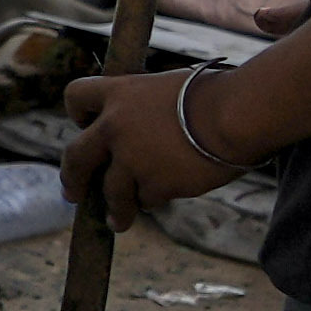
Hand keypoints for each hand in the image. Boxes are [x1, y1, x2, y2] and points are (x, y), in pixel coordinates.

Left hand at [73, 64, 240, 217]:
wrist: (238, 115)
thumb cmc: (216, 95)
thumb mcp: (171, 88)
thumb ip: (147, 109)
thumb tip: (142, 133)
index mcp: (119, 93)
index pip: (76, 96)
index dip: (79, 113)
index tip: (84, 126)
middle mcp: (115, 126)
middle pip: (75, 158)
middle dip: (71, 180)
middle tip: (73, 194)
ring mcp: (131, 159)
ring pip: (111, 192)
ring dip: (116, 209)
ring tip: (118, 221)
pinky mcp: (153, 184)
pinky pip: (147, 199)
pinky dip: (156, 199)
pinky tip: (166, 196)